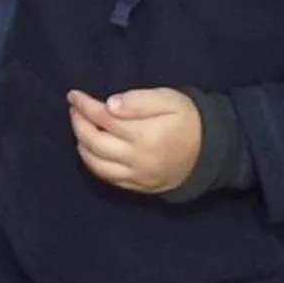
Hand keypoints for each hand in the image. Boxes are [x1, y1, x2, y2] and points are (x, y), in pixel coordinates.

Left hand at [68, 87, 203, 195]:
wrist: (210, 151)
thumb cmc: (187, 119)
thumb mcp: (169, 100)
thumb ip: (139, 100)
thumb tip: (109, 105)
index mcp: (144, 135)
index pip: (103, 119)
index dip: (84, 106)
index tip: (73, 95)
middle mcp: (137, 159)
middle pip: (95, 143)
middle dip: (78, 123)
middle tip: (74, 109)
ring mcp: (137, 176)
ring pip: (97, 164)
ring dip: (81, 144)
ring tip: (79, 126)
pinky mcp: (139, 186)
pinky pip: (108, 179)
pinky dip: (93, 163)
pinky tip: (89, 149)